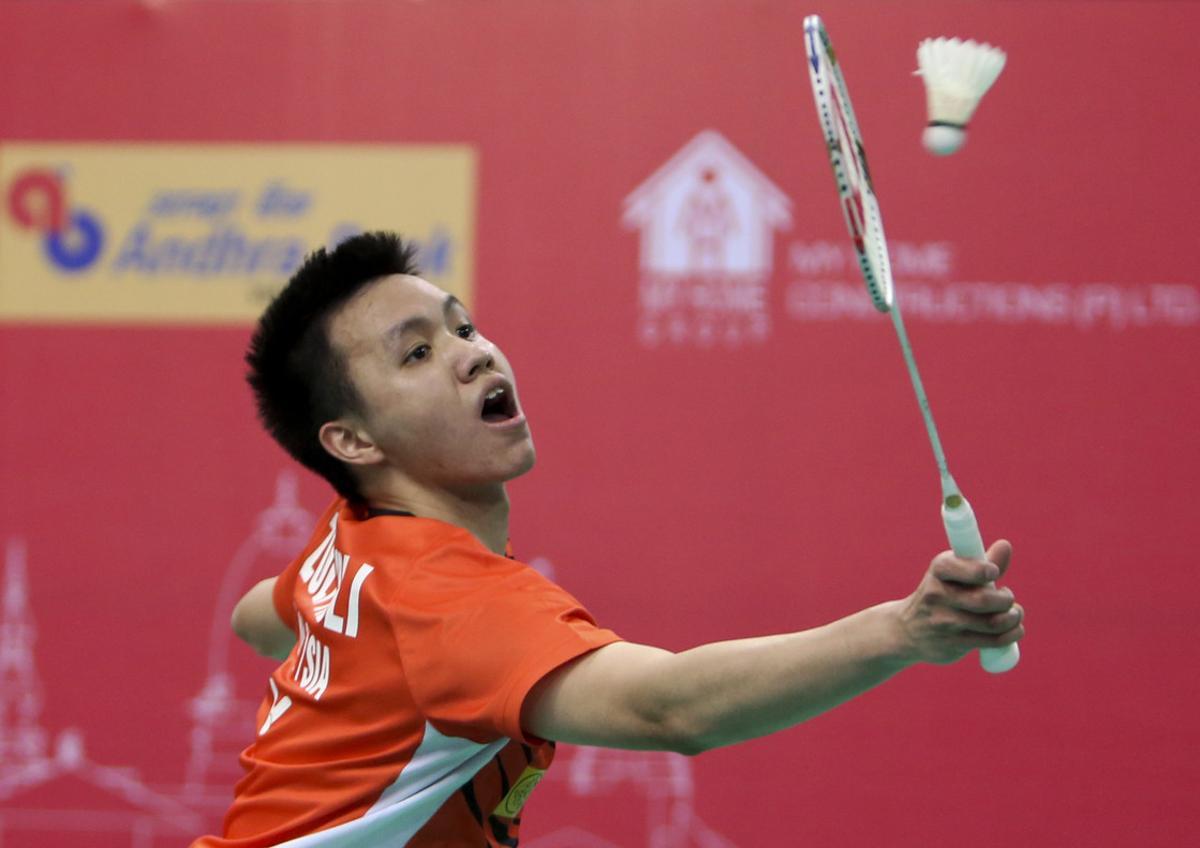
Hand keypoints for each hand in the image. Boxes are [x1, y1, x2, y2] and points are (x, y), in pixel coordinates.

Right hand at [895, 540, 1023, 664]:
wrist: (907, 630)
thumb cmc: (941, 594)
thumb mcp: (953, 573)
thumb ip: (982, 561)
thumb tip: (1005, 545)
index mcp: (938, 570)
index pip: (961, 568)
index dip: (982, 570)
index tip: (993, 572)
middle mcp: (937, 595)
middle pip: (983, 599)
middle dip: (1006, 599)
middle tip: (1008, 597)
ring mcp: (944, 622)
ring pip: (992, 622)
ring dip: (1013, 618)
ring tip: (1014, 614)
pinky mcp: (953, 644)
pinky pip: (992, 641)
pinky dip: (1012, 634)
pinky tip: (1015, 629)